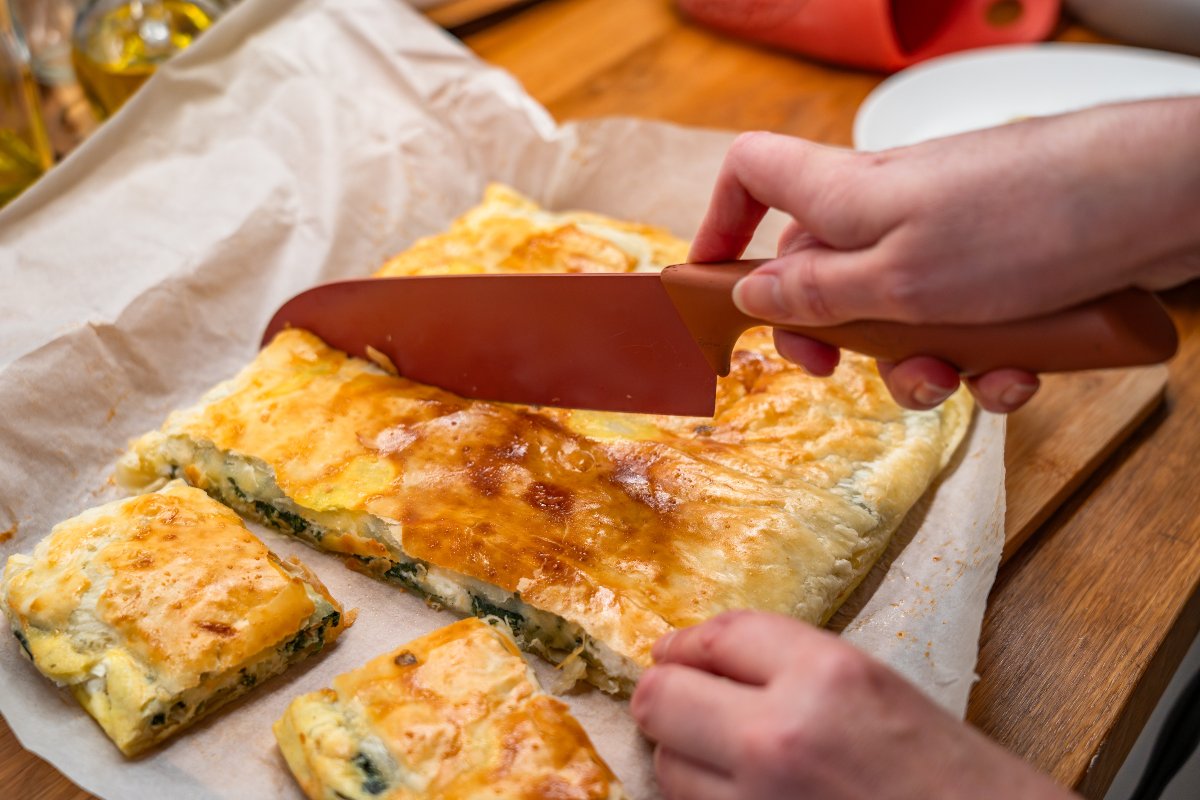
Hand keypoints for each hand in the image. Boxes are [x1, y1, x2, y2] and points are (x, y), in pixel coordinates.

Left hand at [631, 611, 1076, 799]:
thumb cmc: (948, 772)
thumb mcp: (876, 686)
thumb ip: (788, 664)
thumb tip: (696, 658)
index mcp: (825, 675)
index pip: (716, 636)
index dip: (685, 643)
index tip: (674, 651)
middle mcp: (779, 736)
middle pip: (661, 698)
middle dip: (667, 695)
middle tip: (683, 701)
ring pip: (666, 765)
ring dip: (686, 756)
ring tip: (730, 758)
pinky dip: (705, 799)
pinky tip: (741, 792)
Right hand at [691, 98, 1199, 411]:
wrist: (1154, 202)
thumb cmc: (1022, 224)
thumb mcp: (899, 280)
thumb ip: (817, 295)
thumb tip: (750, 296)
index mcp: (845, 197)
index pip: (753, 173)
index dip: (722, 221)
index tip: (717, 284)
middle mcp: (888, 211)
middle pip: (820, 269)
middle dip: (830, 334)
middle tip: (840, 372)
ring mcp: (944, 238)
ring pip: (893, 311)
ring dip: (914, 362)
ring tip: (953, 379)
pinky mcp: (998, 267)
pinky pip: (959, 322)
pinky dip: (979, 358)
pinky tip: (1013, 373)